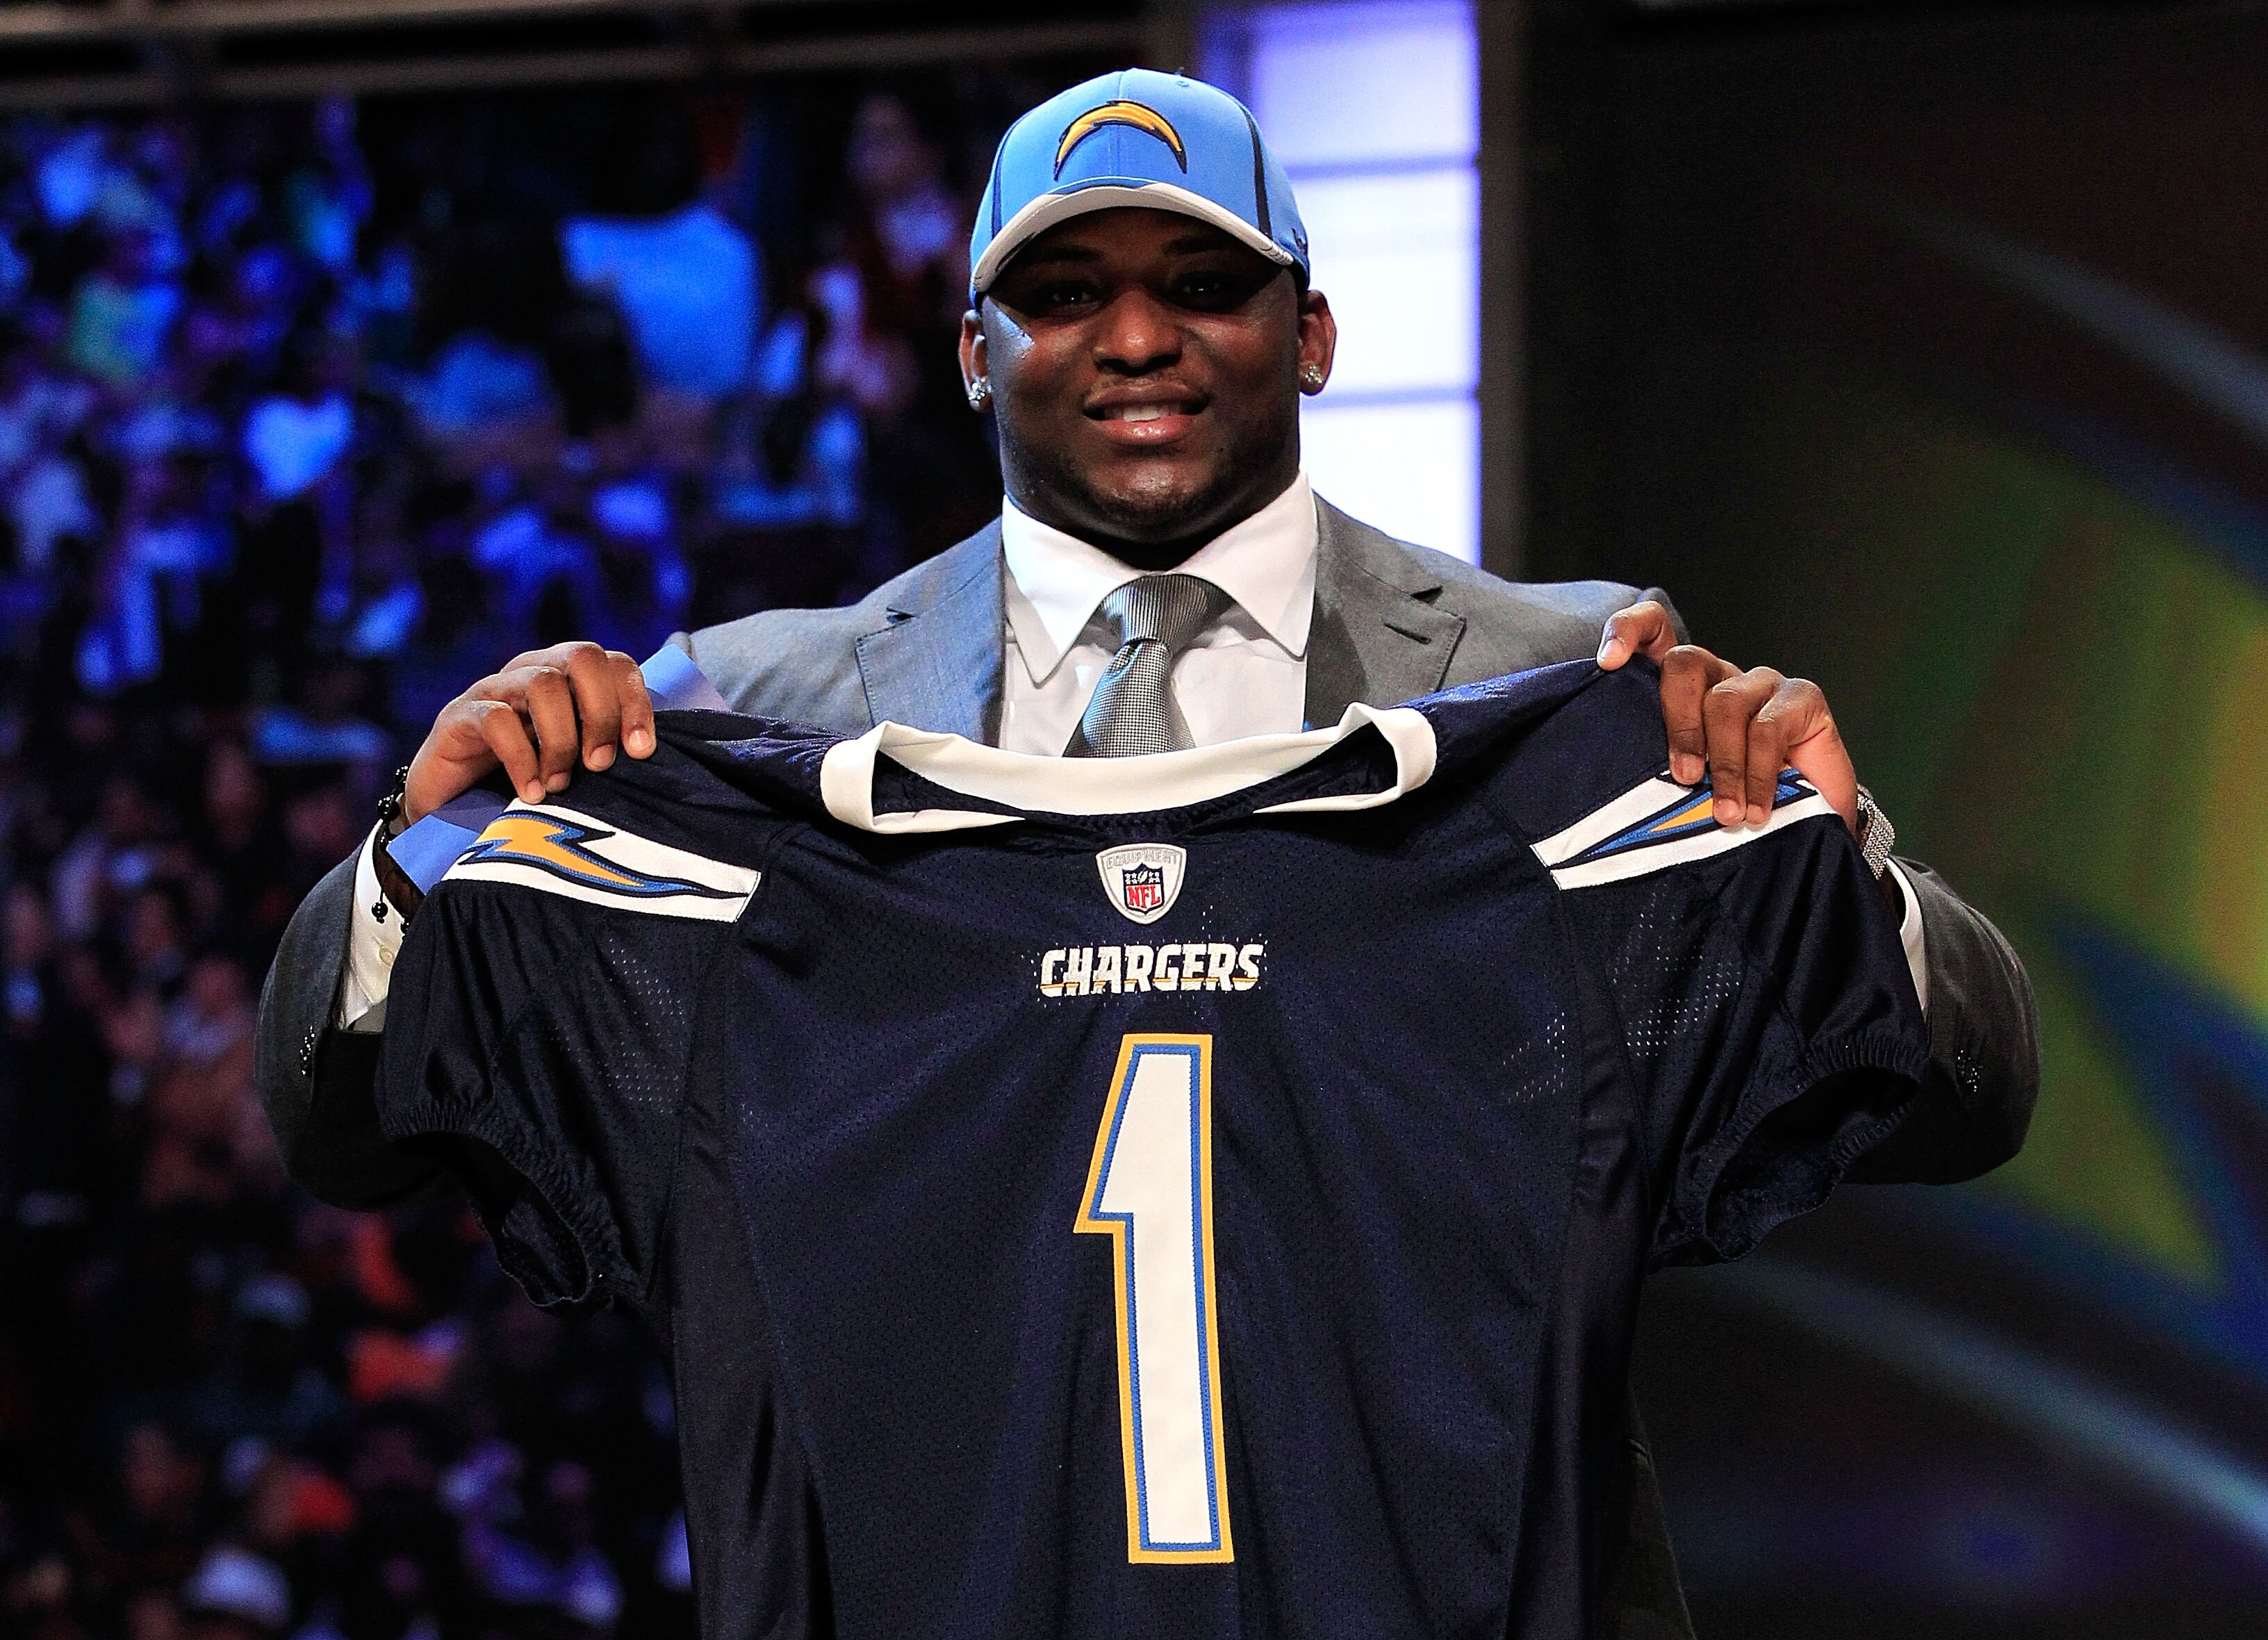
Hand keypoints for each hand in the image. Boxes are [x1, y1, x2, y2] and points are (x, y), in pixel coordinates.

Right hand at [404, 642, 654, 823]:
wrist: (452, 809)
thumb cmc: (530, 783)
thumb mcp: (580, 765)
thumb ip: (613, 749)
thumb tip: (656, 755)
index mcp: (569, 678)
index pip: (616, 664)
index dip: (635, 701)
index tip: (642, 751)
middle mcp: (534, 671)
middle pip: (583, 657)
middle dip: (601, 712)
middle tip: (600, 765)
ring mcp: (494, 689)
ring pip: (543, 685)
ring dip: (561, 740)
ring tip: (560, 785)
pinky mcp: (459, 716)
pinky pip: (496, 719)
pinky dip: (521, 759)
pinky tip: (531, 793)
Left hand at [1596, 600, 1858, 835]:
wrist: (1801, 825)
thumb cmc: (1728, 806)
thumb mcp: (1676, 789)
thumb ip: (1651, 769)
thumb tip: (1614, 779)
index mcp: (1681, 689)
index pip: (1651, 630)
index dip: (1626, 630)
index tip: (1608, 662)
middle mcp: (1718, 676)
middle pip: (1685, 664)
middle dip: (1679, 724)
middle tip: (1685, 777)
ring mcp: (1760, 682)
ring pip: (1725, 702)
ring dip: (1725, 765)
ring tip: (1726, 812)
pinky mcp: (1801, 696)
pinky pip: (1767, 728)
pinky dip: (1757, 775)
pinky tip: (1755, 810)